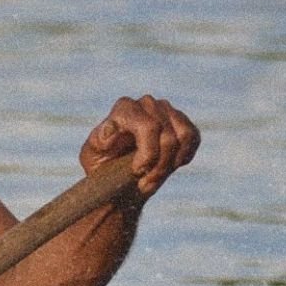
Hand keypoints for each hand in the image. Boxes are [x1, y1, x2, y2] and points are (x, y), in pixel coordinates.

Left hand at [80, 94, 199, 197]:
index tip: (138, 171)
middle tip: (144, 182)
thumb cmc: (101, 164)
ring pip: (182, 137)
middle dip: (159, 165)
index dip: (149, 153)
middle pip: (167, 137)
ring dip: (170, 164)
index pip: (148, 126)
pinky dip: (183, 157)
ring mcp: (165, 110)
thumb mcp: (92, 156)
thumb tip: (110, 129)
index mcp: (123, 109)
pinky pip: (193, 138)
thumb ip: (100, 141)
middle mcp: (146, 104)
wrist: (116, 174)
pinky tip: (168, 166)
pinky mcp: (181, 121)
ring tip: (153, 177)